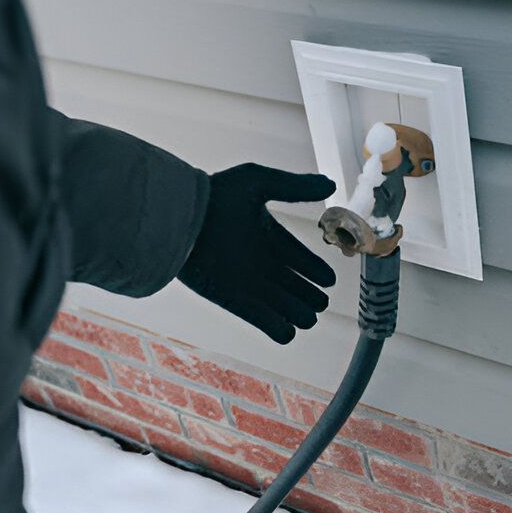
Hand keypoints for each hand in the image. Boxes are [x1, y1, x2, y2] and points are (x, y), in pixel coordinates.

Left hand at [178, 164, 336, 343]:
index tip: (327, 279)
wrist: (179, 222)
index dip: (318, 272)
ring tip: (304, 313)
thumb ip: (295, 187)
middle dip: (314, 298)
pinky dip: (281, 330)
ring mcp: (252, 285)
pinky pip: (268, 325)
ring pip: (289, 311)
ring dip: (301, 315)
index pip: (303, 260)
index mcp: (271, 237)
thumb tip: (332, 185)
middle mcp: (264, 263)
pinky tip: (287, 327)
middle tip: (317, 299)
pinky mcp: (238, 303)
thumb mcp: (258, 183)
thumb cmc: (215, 197)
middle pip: (300, 290)